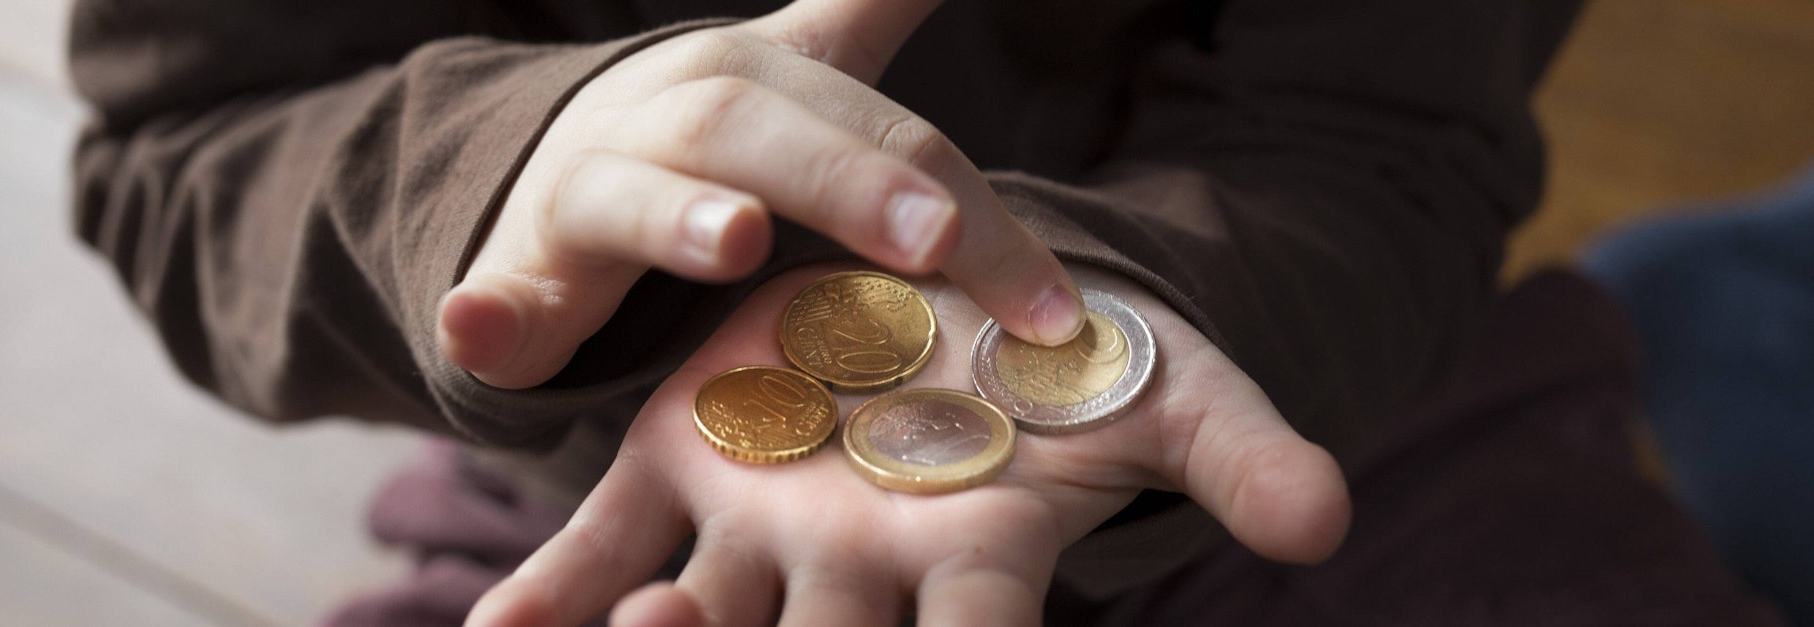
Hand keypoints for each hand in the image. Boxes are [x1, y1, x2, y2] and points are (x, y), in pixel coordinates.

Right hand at [438, 0, 1086, 388]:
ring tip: (735, 238)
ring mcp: (587, 190)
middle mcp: (672, 116)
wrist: (563, 178)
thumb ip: (877, 2)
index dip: (961, 193)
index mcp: (760, 81)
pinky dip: (481, 312)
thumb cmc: (719, 143)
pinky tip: (468, 326)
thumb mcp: (806, 74)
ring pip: (627, 190)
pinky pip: (492, 293)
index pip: (880, 128)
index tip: (1052, 300)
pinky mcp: (519, 275)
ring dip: (677, 213)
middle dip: (850, 180)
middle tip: (933, 238)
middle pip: (763, 132)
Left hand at [464, 265, 1350, 625]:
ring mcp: (760, 531)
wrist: (972, 315)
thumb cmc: (1078, 378)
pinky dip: (547, 593)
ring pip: (698, 620)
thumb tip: (1327, 522)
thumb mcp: (1173, 396)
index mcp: (974, 561)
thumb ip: (1238, 457)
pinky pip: (601, 546)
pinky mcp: (681, 468)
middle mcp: (857, 575)